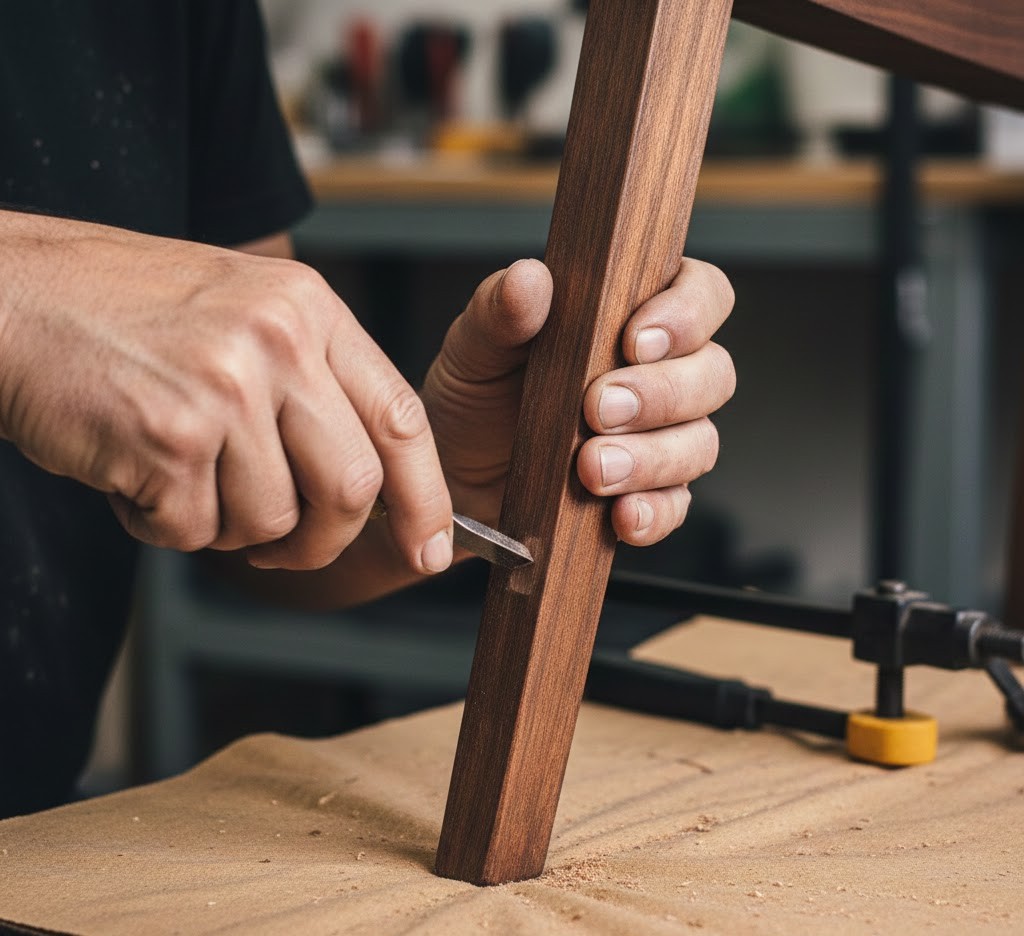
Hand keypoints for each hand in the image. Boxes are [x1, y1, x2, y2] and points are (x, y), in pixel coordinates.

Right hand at [0, 212, 452, 572]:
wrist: (10, 297)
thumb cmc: (128, 314)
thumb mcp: (246, 314)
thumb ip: (314, 386)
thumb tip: (374, 488)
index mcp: (310, 310)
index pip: (403, 419)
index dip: (426, 498)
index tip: (429, 549)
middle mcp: (279, 342)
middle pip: (352, 489)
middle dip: (321, 542)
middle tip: (279, 546)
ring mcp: (225, 387)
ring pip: (270, 521)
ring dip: (222, 526)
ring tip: (176, 474)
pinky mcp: (168, 436)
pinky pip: (193, 531)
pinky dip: (161, 524)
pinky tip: (131, 472)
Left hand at [421, 256, 734, 545]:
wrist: (450, 479)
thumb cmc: (475, 399)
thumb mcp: (474, 348)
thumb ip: (500, 312)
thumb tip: (528, 280)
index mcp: (632, 316)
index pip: (701, 294)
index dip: (687, 313)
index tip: (635, 340)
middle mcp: (659, 375)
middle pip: (712, 374)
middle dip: (662, 394)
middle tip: (599, 409)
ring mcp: (660, 438)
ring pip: (699, 443)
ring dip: (652, 458)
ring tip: (592, 468)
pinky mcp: (647, 495)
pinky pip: (675, 507)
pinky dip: (652, 513)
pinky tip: (619, 514)